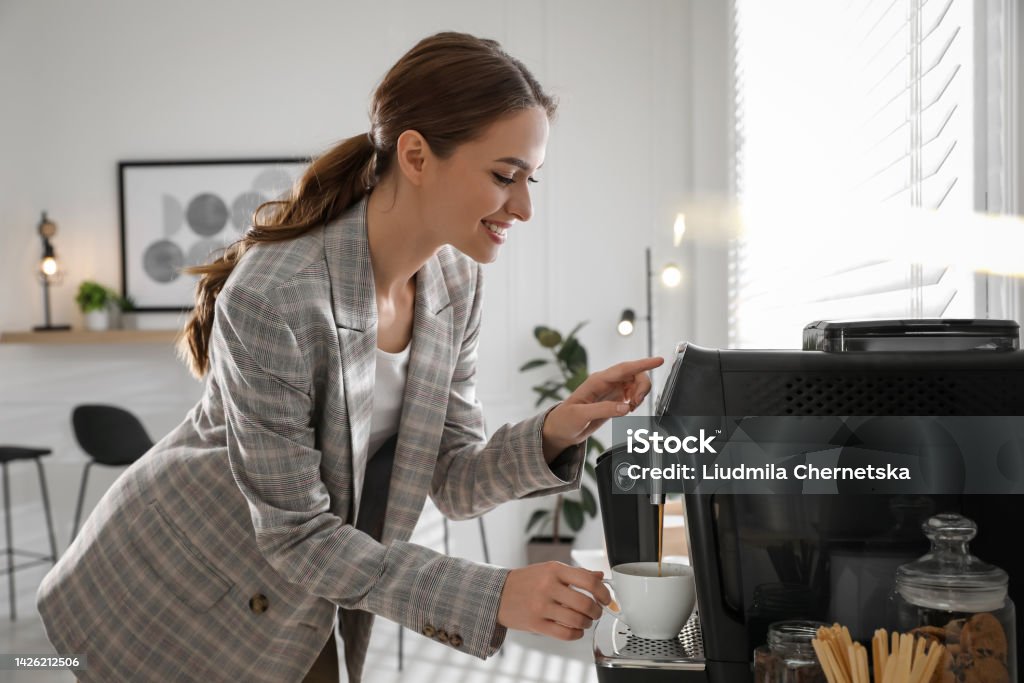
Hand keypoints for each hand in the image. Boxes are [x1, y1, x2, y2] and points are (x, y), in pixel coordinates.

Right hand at [496, 562, 610, 639]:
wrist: (498, 594)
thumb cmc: (527, 581)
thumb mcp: (550, 570)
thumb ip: (576, 573)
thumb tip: (600, 577)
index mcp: (554, 570)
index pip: (588, 580)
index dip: (603, 592)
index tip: (607, 599)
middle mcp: (548, 587)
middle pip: (585, 603)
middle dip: (597, 611)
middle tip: (596, 612)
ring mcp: (541, 606)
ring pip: (577, 620)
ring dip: (587, 624)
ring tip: (585, 621)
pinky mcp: (536, 624)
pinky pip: (565, 634)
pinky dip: (576, 634)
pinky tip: (575, 630)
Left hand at [542, 356, 663, 458]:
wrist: (560, 430)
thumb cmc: (565, 420)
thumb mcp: (580, 415)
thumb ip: (603, 410)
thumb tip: (625, 407)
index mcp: (597, 381)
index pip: (624, 369)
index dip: (643, 364)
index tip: (658, 360)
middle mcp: (606, 382)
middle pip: (635, 375)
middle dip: (642, 387)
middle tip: (636, 403)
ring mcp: (611, 390)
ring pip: (636, 384)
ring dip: (640, 395)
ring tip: (632, 408)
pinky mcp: (614, 399)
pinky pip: (633, 394)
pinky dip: (637, 401)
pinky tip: (629, 409)